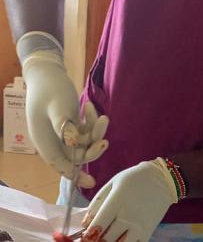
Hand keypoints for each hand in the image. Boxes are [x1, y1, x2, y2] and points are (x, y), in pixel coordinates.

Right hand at [18, 32, 108, 187]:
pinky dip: (90, 121)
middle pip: (76, 154)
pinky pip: (84, 130)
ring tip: (102, 117)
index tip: (92, 182)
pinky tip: (89, 105)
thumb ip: (64, 125)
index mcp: (46, 142)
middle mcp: (54, 140)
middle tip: (105, 140)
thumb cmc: (50, 88)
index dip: (76, 174)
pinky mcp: (70, 123)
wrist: (47, 71)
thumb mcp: (57, 106)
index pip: (61, 164)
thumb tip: (73, 143)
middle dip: (92, 148)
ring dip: (94, 132)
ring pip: (83, 141)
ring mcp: (63, 132)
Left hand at [82, 159, 177, 241]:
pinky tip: (120, 237)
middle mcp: (127, 216)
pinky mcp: (147, 233)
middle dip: (97, 239)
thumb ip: (97, 202)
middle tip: (96, 236)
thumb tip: (85, 223)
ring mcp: (138, 227)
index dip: (87, 235)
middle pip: (105, 239)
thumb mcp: (113, 182)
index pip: (97, 226)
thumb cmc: (134, 179)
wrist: (162, 179)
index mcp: (117, 201)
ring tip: (108, 235)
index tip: (84, 236)